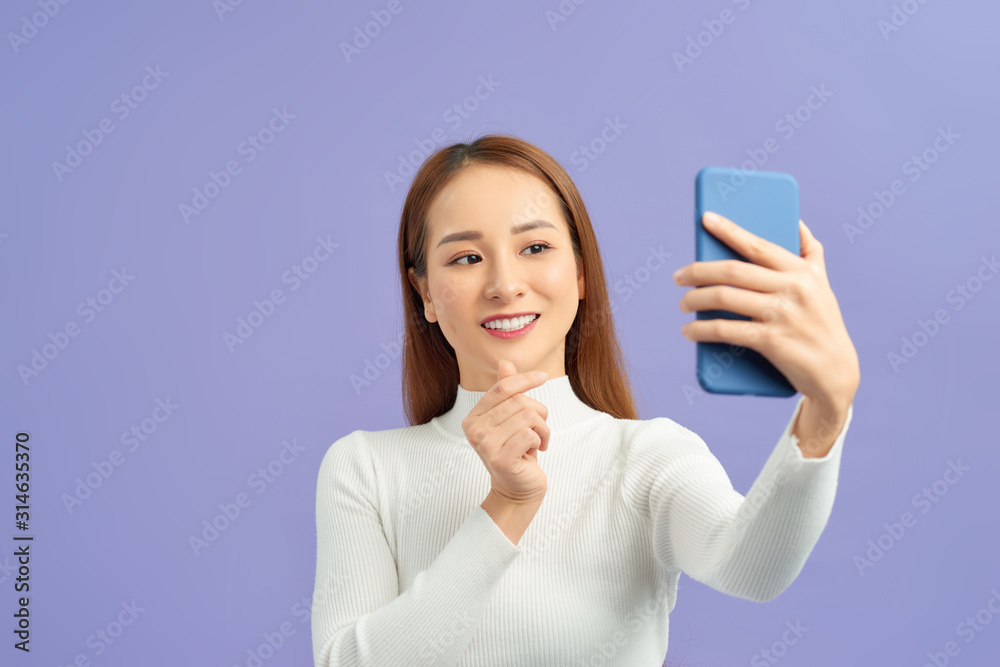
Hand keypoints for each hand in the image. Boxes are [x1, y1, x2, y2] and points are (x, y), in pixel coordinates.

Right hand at [462, 359, 550, 503]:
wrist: (517, 490)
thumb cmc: (517, 452)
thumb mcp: (511, 420)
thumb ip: (506, 393)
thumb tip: (505, 363)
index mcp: (473, 417)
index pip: (501, 388)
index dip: (524, 379)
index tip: (543, 377)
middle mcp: (474, 430)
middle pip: (518, 401)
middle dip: (539, 413)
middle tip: (541, 430)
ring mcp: (485, 445)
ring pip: (527, 416)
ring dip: (542, 428)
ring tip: (539, 441)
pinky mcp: (500, 459)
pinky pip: (530, 434)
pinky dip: (540, 441)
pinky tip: (535, 451)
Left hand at [674, 211, 859, 412]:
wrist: (836, 373)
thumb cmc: (822, 323)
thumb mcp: (822, 284)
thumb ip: (810, 252)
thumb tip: (795, 221)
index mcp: (802, 270)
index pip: (758, 244)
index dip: (729, 230)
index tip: (705, 219)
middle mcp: (794, 288)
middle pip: (733, 271)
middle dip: (697, 271)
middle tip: (678, 277)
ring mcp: (782, 315)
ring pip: (724, 297)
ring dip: (694, 299)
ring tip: (683, 304)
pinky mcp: (772, 341)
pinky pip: (725, 330)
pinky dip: (701, 330)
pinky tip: (689, 331)